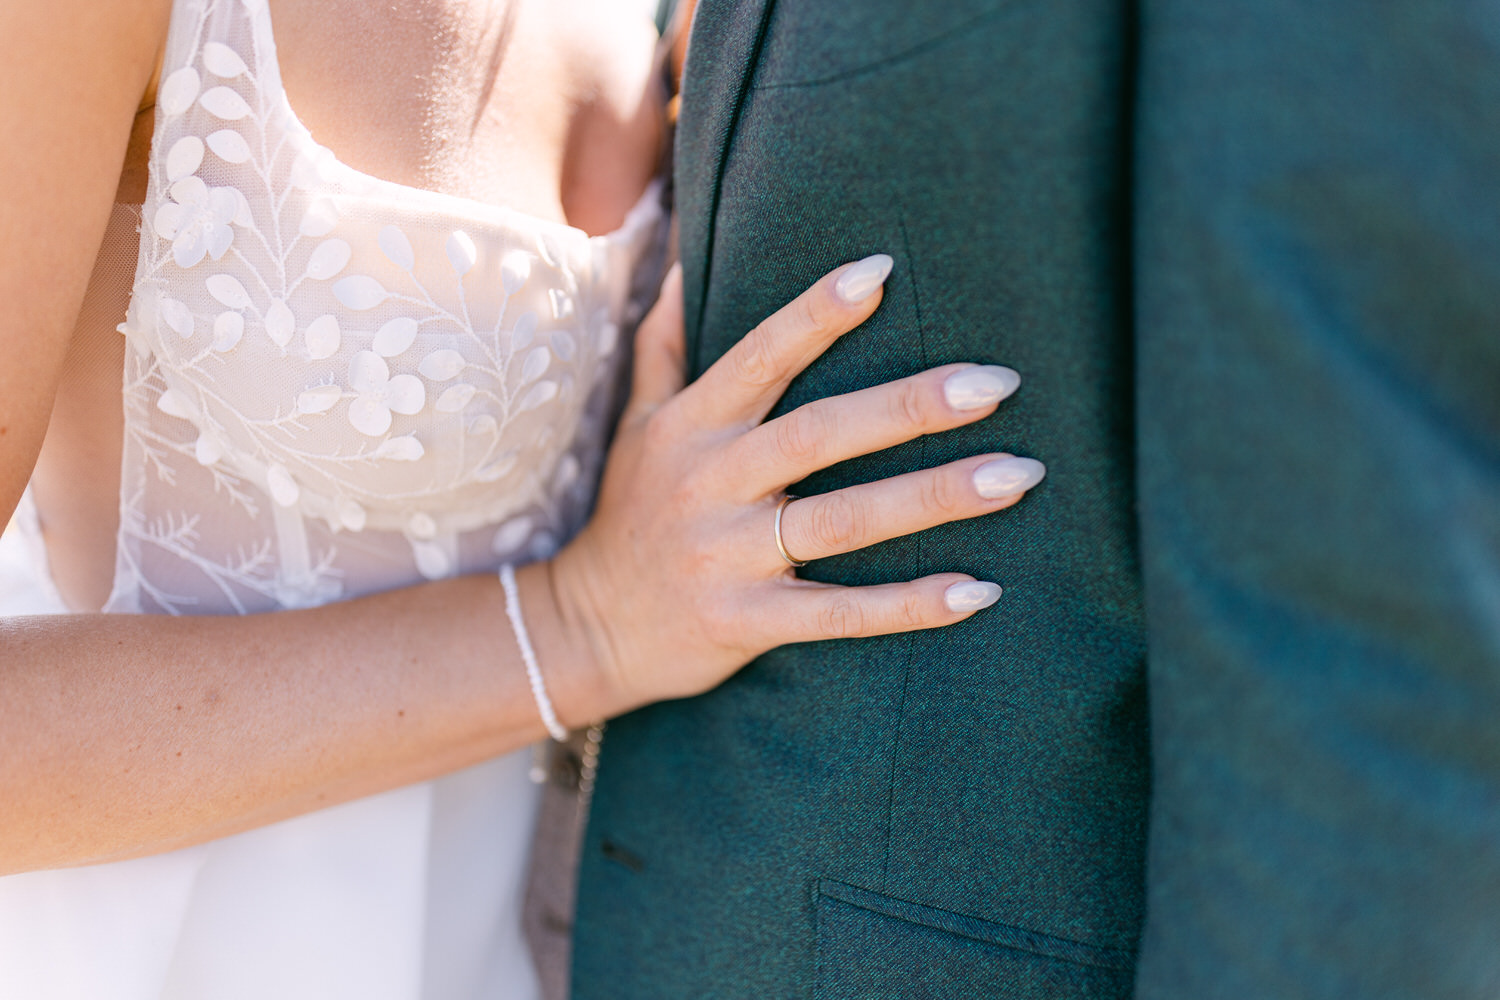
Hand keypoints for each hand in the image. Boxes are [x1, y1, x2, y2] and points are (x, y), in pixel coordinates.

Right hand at [549, 254, 1043, 713]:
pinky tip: (977, 590)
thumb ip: (663, 344)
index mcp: (692, 427)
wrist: (587, 631)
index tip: (882, 270)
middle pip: (820, 434)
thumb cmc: (631, 515)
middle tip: (997, 384)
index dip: (816, 313)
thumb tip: (678, 259)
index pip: (759, 356)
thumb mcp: (635, 423)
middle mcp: (711, 484)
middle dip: (909, 406)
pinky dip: (907, 606)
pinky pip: (837, 612)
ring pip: (844, 520)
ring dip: (933, 498)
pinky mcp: (746, 623)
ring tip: (1016, 476)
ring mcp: (729, 557)